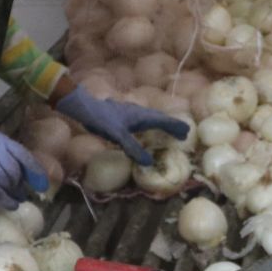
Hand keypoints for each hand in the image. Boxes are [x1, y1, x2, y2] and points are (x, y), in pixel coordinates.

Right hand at [0, 123, 48, 209]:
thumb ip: (6, 161)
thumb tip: (26, 181)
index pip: (22, 154)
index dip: (35, 171)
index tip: (42, 185)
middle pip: (15, 170)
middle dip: (20, 185)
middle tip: (23, 195)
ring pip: (7, 181)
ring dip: (14, 194)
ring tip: (16, 200)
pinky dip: (6, 200)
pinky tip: (11, 205)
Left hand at [55, 85, 190, 163]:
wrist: (84, 108)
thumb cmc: (102, 120)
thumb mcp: (118, 136)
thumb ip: (133, 149)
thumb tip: (149, 162)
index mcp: (141, 116)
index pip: (163, 121)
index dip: (175, 127)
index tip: (186, 132)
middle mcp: (138, 112)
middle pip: (159, 118)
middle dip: (171, 125)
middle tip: (182, 133)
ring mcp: (130, 112)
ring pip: (150, 117)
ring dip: (160, 123)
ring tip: (167, 130)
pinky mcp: (122, 114)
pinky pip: (141, 119)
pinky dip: (148, 124)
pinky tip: (143, 127)